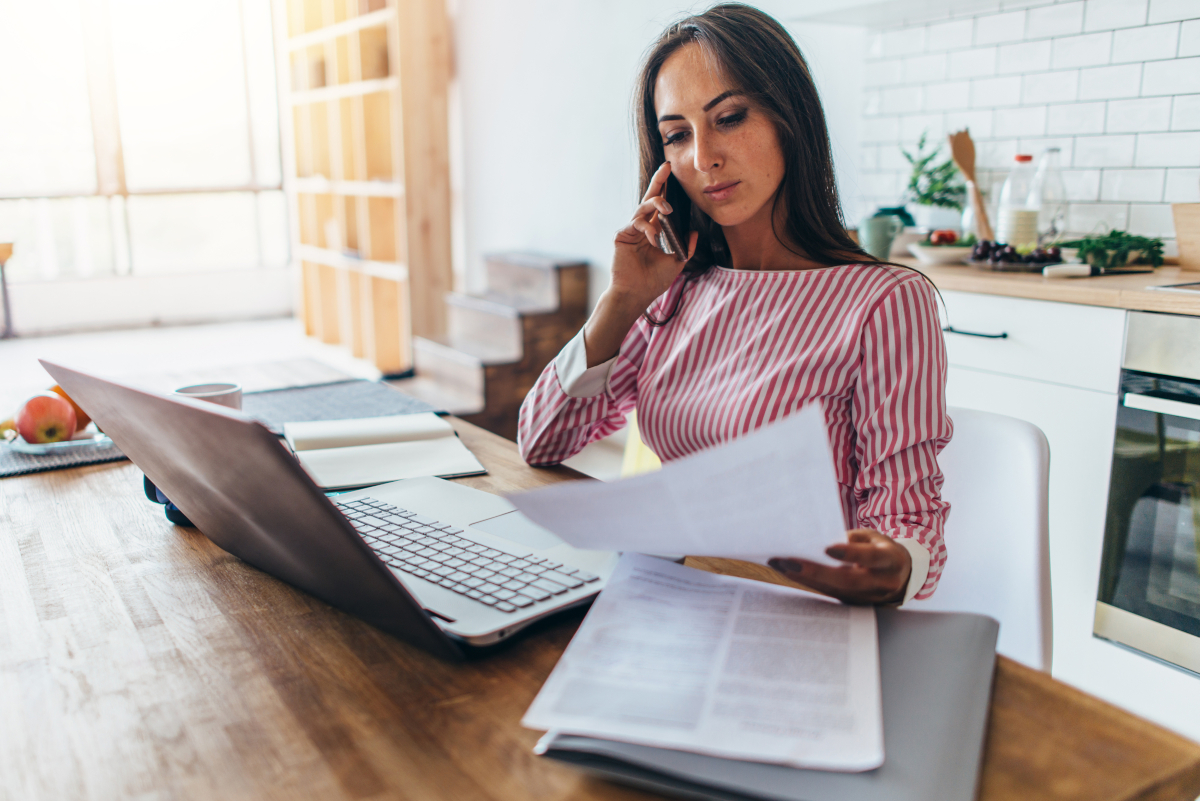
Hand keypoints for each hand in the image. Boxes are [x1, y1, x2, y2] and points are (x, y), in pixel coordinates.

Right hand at [609, 161, 697, 307]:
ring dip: (657, 204)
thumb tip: (695, 232)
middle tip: (667, 167)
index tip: (672, 172)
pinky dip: (648, 229)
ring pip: (643, 208)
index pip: (659, 206)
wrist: (637, 295)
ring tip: (668, 209)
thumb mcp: (677, 262)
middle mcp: (641, 227)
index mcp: (653, 231)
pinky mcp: (622, 235)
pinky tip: (655, 239)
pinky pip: (636, 223)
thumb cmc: (653, 281)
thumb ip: (686, 247)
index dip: (665, 189)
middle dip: (658, 182)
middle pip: (650, 199)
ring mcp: (631, 230)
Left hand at [768, 530, 911, 604]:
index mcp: (890, 560)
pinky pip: (829, 594)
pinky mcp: (854, 603)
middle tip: (788, 562)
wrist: (899, 576)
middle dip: (816, 572)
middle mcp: (881, 583)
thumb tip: (821, 542)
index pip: (871, 557)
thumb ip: (853, 539)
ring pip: (834, 590)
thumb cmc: (882, 549)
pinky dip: (807, 583)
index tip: (827, 549)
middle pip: (848, 581)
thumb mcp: (874, 537)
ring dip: (804, 579)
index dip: (851, 554)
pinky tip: (787, 572)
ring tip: (779, 565)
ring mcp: (867, 597)